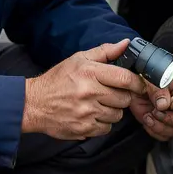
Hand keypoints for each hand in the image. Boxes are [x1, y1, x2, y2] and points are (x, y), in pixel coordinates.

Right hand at [22, 40, 145, 140]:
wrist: (34, 104)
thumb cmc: (57, 80)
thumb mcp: (78, 59)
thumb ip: (104, 52)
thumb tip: (126, 44)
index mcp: (90, 73)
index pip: (124, 78)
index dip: (136, 82)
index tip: (138, 84)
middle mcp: (89, 93)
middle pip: (124, 99)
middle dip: (122, 96)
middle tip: (112, 93)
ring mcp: (87, 113)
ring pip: (117, 115)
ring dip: (113, 110)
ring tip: (100, 104)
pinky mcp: (83, 129)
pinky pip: (106, 128)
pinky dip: (103, 123)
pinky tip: (92, 115)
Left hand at [129, 56, 172, 141]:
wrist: (134, 77)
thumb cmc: (147, 68)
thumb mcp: (152, 74)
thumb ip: (158, 87)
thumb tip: (164, 105)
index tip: (172, 103)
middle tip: (158, 110)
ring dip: (163, 126)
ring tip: (151, 115)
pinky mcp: (165, 121)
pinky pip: (166, 134)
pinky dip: (156, 131)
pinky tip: (148, 119)